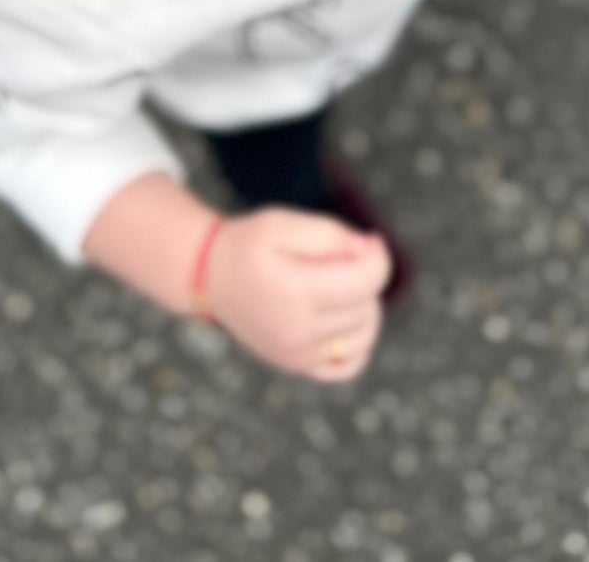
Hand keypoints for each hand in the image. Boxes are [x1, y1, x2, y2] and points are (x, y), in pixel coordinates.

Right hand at [204, 208, 390, 381]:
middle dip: (365, 275)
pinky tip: (345, 318)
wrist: (209, 278)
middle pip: (366, 305)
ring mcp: (298, 355)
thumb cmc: (248, 245)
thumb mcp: (283, 222)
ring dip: (365, 306)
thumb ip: (330, 234)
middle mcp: (298, 331)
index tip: (369, 239)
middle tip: (341, 256)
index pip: (365, 282)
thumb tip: (369, 250)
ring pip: (364, 335)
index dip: (378, 256)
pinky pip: (349, 366)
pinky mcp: (298, 366)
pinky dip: (358, 343)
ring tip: (341, 282)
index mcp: (295, 292)